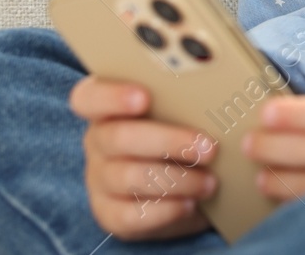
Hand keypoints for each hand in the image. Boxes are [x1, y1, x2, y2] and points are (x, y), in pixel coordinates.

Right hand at [68, 75, 217, 239]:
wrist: (185, 181)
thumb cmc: (184, 131)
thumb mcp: (183, 109)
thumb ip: (186, 97)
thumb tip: (215, 88)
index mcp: (107, 107)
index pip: (88, 97)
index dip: (111, 96)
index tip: (144, 97)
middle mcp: (97, 141)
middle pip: (118, 138)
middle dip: (168, 142)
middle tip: (208, 148)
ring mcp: (99, 179)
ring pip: (128, 178)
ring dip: (176, 180)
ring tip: (209, 182)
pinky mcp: (109, 214)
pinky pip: (130, 216)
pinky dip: (165, 210)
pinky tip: (189, 204)